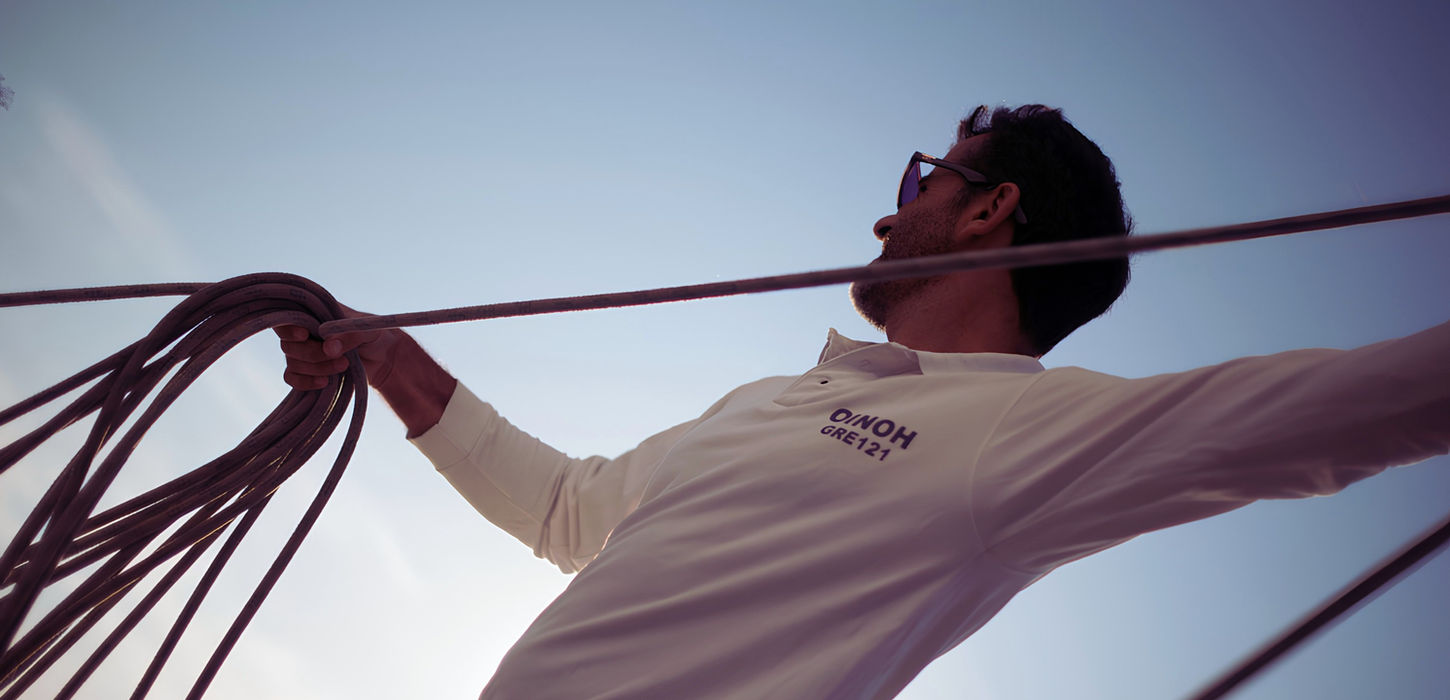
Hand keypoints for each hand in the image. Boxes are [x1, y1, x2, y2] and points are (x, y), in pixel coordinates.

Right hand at [274, 306, 398, 389]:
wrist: (383, 357)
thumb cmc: (373, 334)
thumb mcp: (367, 330)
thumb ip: (350, 335)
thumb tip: (329, 348)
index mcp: (313, 314)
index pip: (287, 318)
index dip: (289, 328)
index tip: (304, 335)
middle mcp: (303, 332)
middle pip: (289, 345)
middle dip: (313, 354)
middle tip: (338, 356)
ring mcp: (303, 352)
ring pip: (293, 363)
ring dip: (317, 369)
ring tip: (344, 366)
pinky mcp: (307, 371)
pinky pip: (292, 378)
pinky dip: (305, 383)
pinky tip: (325, 382)